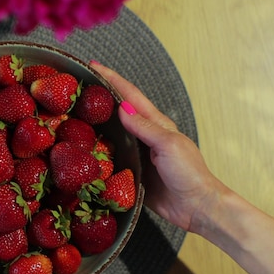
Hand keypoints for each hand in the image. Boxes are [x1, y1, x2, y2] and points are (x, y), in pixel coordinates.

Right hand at [91, 61, 228, 232]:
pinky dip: (99, 150)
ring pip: (113, 133)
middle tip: (79, 87)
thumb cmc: (189, 174)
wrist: (196, 207)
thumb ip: (145, 127)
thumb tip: (122, 108)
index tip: (93, 66)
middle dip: (101, 96)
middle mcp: (145, 136)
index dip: (112, 79)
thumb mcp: (168, 146)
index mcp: (156, 124)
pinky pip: (112, 158)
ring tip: (76, 114)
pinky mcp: (133, 172)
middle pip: (119, 110)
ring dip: (97, 123)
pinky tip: (86, 151)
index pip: (130, 95)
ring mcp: (138, 154)